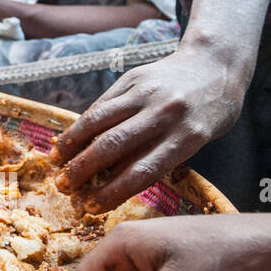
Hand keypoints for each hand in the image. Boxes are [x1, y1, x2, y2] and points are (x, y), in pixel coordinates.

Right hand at [50, 44, 246, 212]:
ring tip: (56, 161)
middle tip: (64, 186)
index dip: (112, 192)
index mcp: (187, 137)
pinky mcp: (132, 78)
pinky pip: (102, 103)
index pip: (142, 171)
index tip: (91, 207)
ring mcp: (146, 93)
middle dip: (83, 169)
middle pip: (113, 146)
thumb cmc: (209, 111)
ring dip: (72, 143)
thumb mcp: (196, 139)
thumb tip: (113, 177)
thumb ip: (158, 154)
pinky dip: (82, 123)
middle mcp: (164, 114)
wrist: (214, 64)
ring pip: (99, 121)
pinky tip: (69, 137)